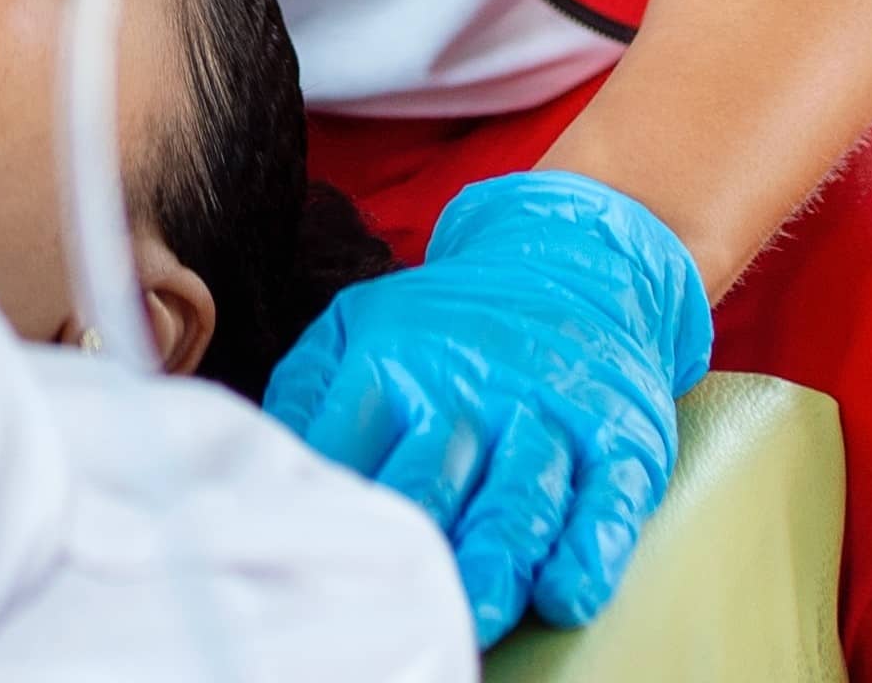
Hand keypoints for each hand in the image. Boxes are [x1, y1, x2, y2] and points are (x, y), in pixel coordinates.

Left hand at [260, 170, 715, 644]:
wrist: (572, 259)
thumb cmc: (450, 323)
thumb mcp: (362, 324)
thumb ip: (307, 388)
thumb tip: (252, 462)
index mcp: (396, 367)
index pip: (351, 449)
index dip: (332, 510)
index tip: (309, 568)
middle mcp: (473, 393)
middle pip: (436, 480)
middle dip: (416, 543)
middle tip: (394, 608)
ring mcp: (549, 416)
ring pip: (520, 496)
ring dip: (498, 558)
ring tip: (477, 613)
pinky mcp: (620, 439)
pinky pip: (608, 499)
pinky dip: (592, 549)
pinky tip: (571, 592)